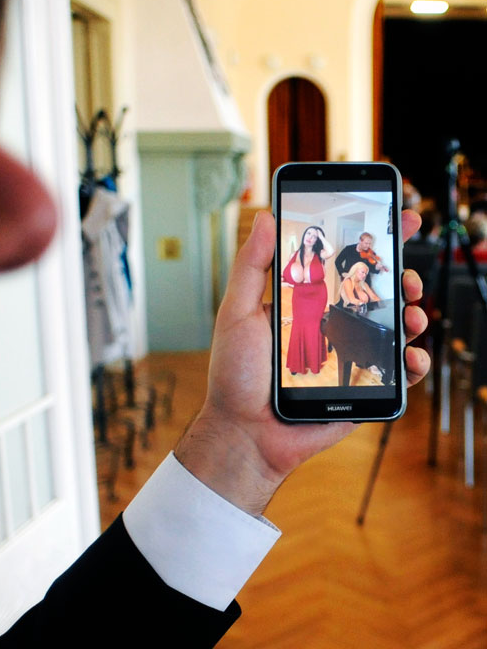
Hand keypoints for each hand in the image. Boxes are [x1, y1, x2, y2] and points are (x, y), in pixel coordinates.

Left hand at [174, 210, 429, 515]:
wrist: (245, 432)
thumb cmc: (235, 375)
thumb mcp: (236, 313)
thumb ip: (250, 267)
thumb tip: (266, 217)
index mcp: (303, 303)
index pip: (341, 265)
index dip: (370, 243)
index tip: (396, 217)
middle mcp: (329, 324)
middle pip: (376, 292)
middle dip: (400, 276)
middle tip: (405, 274)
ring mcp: (347, 354)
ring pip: (392, 327)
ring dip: (412, 314)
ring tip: (410, 313)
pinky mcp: (360, 386)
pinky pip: (396, 372)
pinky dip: (413, 362)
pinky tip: (410, 357)